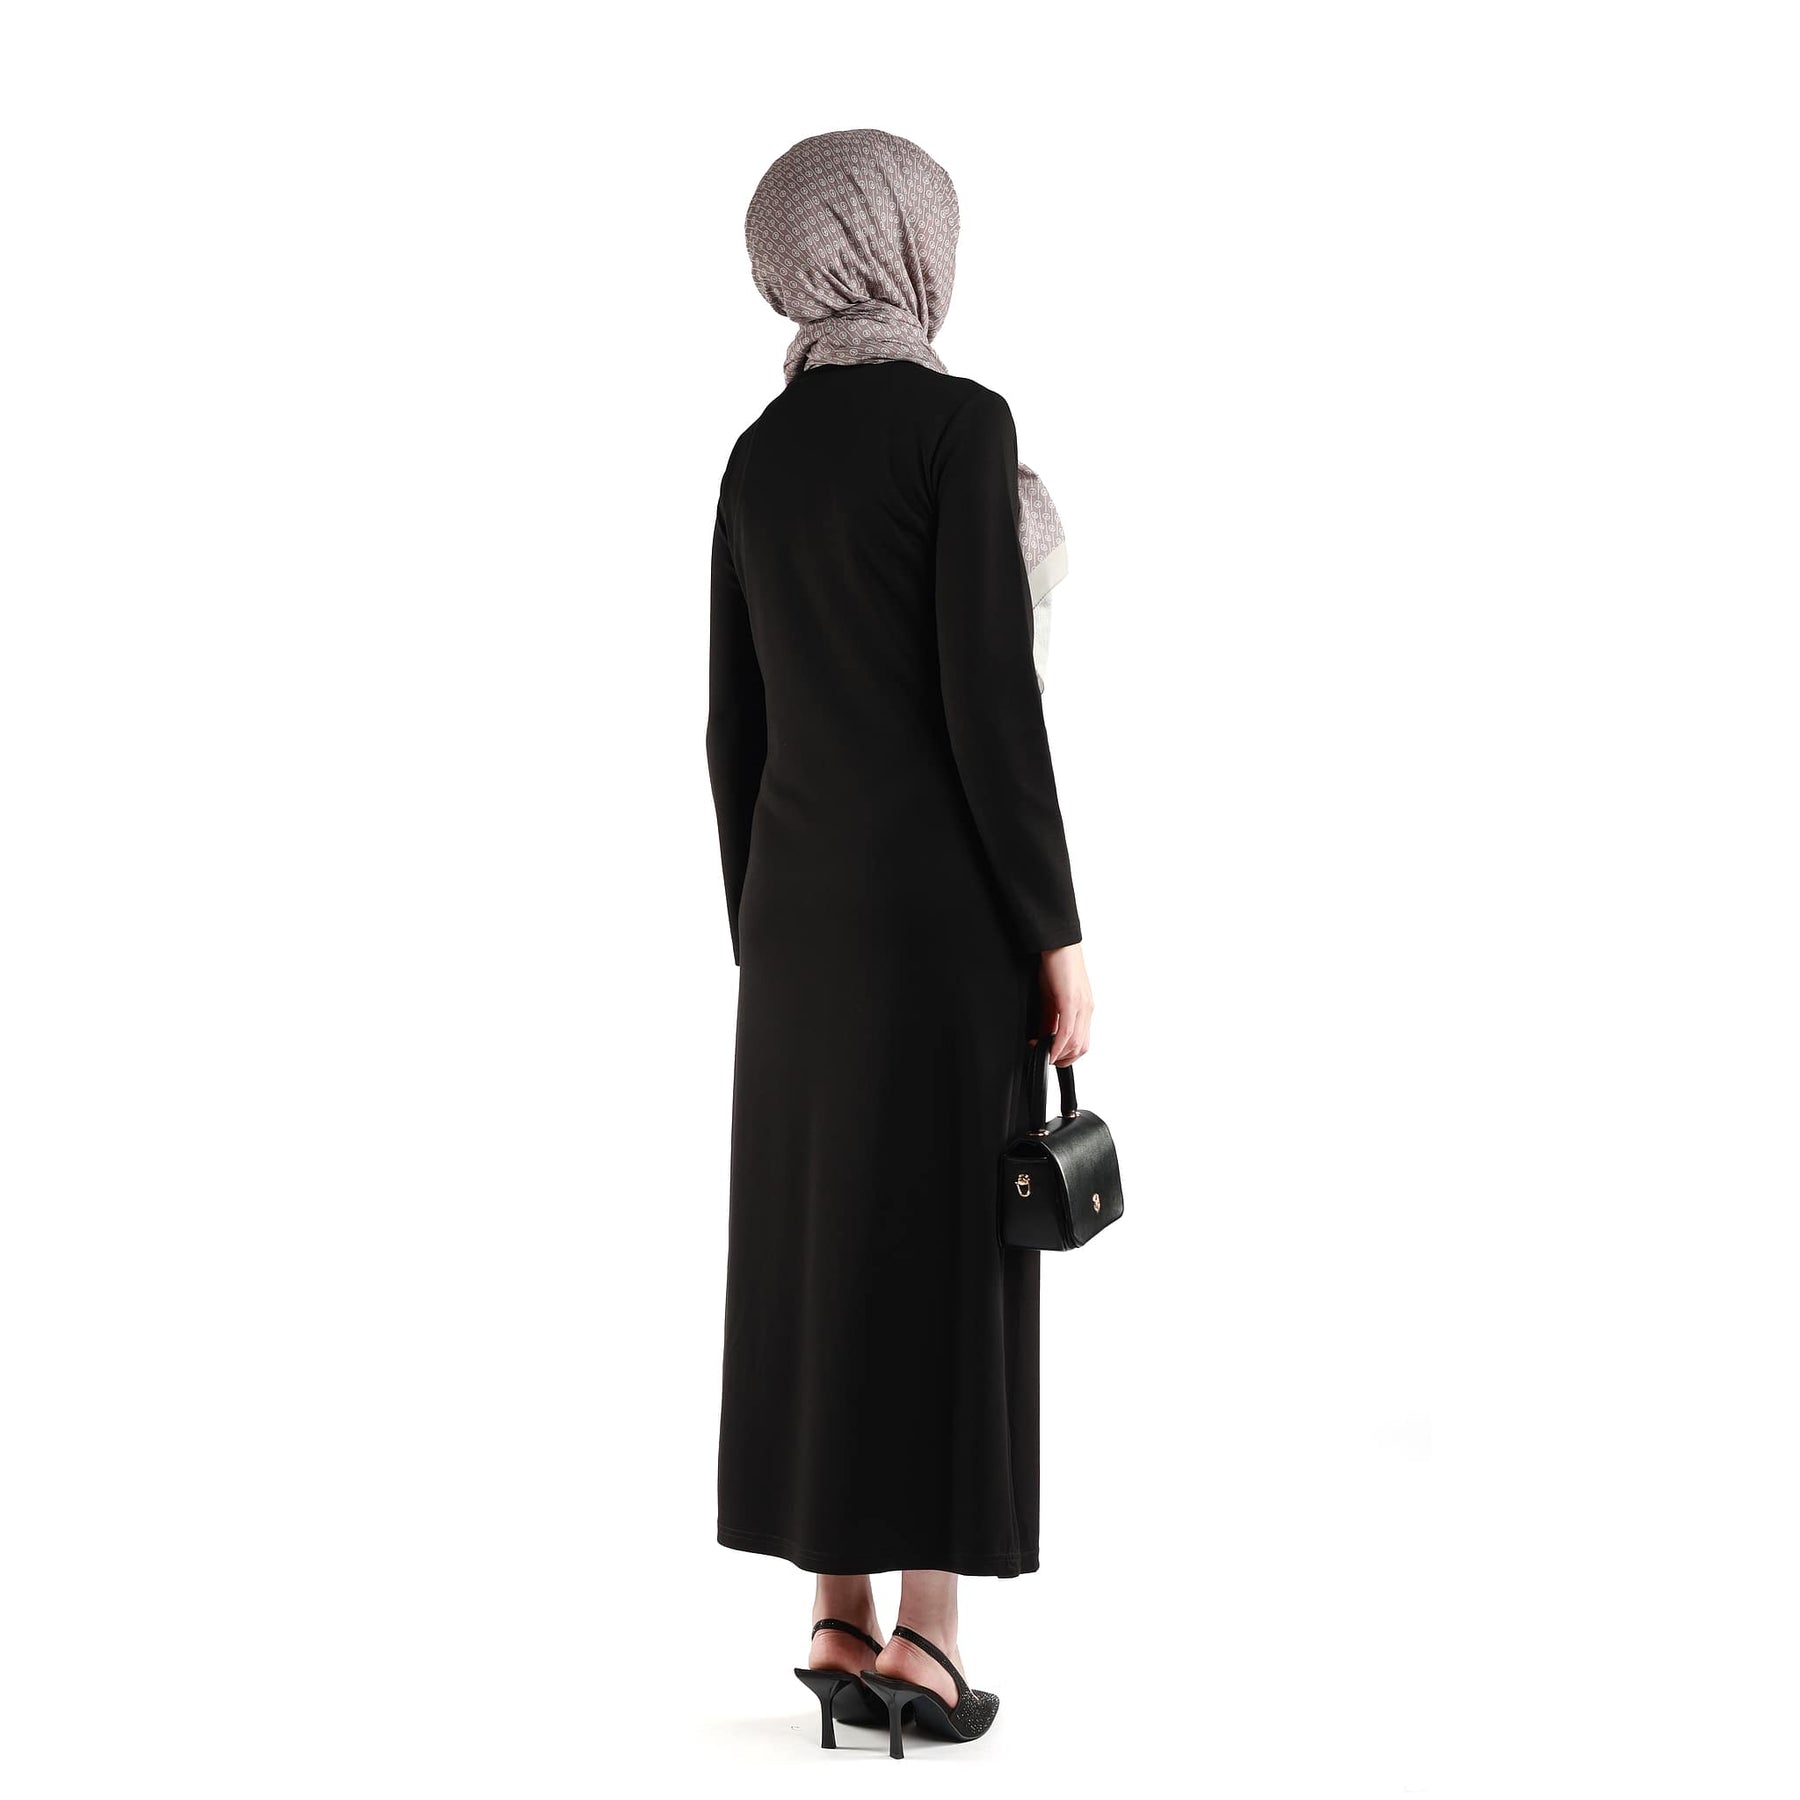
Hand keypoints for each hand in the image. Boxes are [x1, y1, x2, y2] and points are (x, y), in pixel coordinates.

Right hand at [1039, 943, 1093, 1065]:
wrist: (1056, 941)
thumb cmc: (1055, 964)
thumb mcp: (1052, 996)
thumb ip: (1052, 1017)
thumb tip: (1046, 1035)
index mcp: (1084, 1007)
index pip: (1082, 1041)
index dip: (1066, 1055)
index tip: (1049, 1056)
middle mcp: (1087, 1008)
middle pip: (1082, 1047)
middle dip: (1064, 1060)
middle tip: (1046, 1060)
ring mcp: (1081, 1005)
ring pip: (1075, 1042)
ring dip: (1058, 1054)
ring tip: (1042, 1053)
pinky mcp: (1071, 1000)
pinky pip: (1067, 1031)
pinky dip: (1057, 1045)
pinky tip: (1048, 1050)